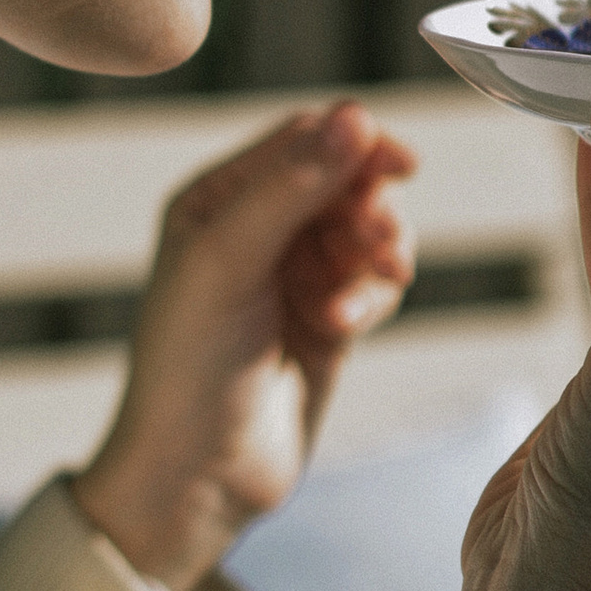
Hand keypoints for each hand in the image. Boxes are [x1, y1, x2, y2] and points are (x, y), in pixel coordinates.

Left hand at [72, 103, 415, 590]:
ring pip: (367, 235)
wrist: (197, 476)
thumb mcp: (230, 262)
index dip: (353, 143)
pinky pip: (373, 285)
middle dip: (369, 208)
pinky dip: (370, 300)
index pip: (300, 141)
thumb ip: (291, 187)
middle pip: (343, 184)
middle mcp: (254, 232)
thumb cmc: (188, 366)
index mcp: (214, 202)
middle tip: (380, 242)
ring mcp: (293, 279)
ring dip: (376, 255)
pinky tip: (342, 329)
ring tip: (367, 290)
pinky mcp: (326, 324)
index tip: (401, 163)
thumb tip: (355, 115)